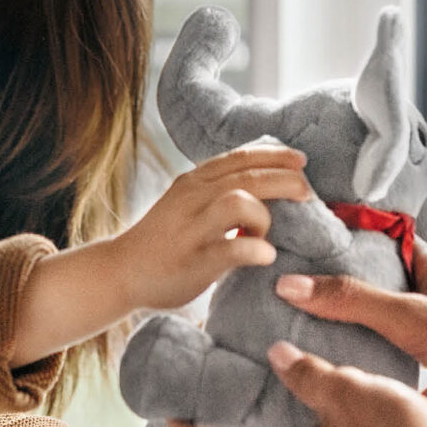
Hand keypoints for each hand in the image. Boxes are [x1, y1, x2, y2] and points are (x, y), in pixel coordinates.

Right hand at [110, 146, 310, 311]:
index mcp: (194, 181)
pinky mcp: (194, 261)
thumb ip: (218, 190)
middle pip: (249, 175)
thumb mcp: (188, 202)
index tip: (301, 160)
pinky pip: (233, 250)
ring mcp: (193, 229)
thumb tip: (264, 178)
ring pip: (240, 201)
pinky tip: (265, 256)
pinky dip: (257, 250)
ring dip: (265, 215)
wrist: (119, 271)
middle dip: (286, 180)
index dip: (275, 155)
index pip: (240, 157)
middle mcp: (193, 197)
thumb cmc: (163, 240)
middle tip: (307, 193)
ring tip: (267, 234)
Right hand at [272, 247, 426, 426]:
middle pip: (376, 292)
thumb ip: (356, 301)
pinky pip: (395, 382)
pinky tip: (338, 391)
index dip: (345, 236)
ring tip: (295, 338)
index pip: (383, 241)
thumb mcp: (418, 319)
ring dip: (349, 341)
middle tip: (284, 292)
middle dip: (335, 293)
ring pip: (382, 338)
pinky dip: (370, 386)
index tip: (301, 236)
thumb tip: (295, 284)